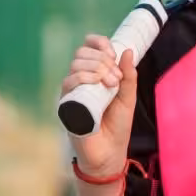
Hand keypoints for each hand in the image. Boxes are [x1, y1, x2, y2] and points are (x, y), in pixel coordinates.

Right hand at [60, 34, 138, 177]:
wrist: (109, 153)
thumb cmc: (117, 126)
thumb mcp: (128, 98)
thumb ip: (129, 76)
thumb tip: (128, 51)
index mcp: (95, 75)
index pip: (89, 48)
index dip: (99, 43)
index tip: (112, 52)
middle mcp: (81, 80)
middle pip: (81, 53)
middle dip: (101, 59)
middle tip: (116, 77)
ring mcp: (72, 92)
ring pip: (75, 65)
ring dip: (96, 67)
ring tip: (111, 83)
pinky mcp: (66, 104)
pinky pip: (68, 82)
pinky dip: (82, 77)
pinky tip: (96, 83)